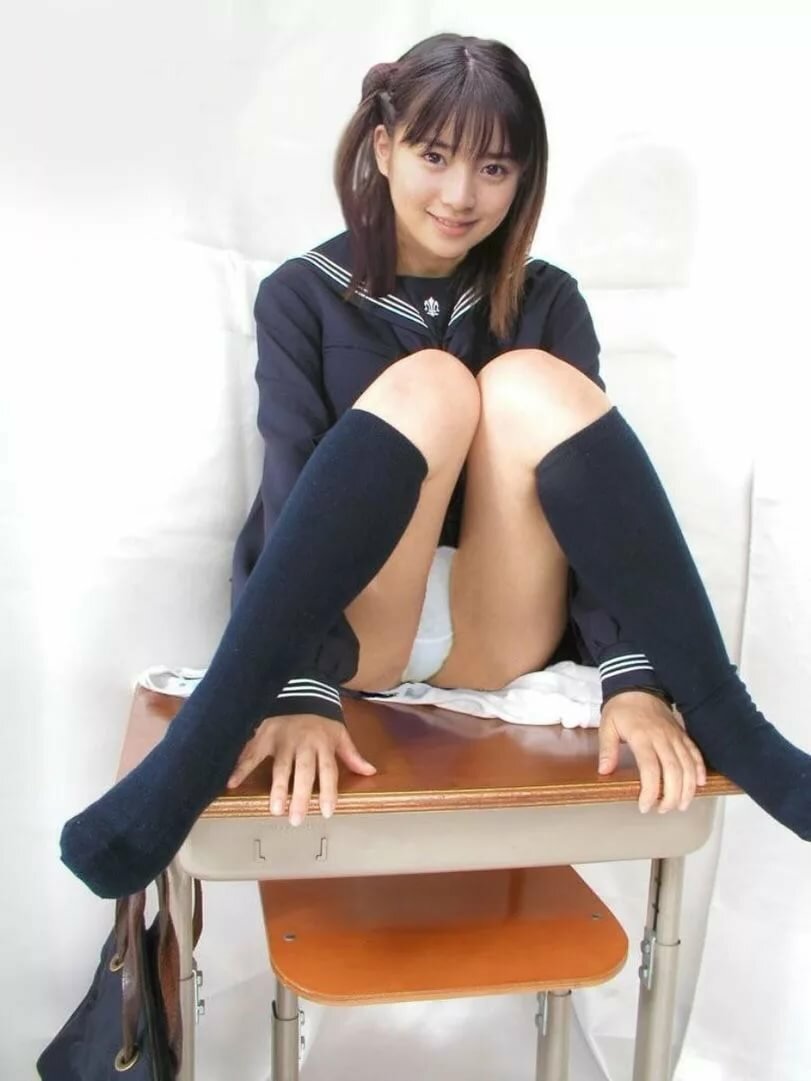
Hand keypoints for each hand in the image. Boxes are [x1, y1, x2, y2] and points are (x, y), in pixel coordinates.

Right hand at [226, 713, 376, 824]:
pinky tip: (231, 782)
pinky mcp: (265, 734)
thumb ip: (352, 754)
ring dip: (277, 787)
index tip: (326, 813)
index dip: (328, 792)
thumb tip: (370, 772)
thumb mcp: (339, 732)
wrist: (302, 685)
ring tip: (275, 809)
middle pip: (303, 772)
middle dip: (300, 796)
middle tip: (296, 819)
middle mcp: (304, 744)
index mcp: (323, 744)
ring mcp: (283, 739)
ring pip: (280, 766)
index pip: (328, 771)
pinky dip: (241, 766)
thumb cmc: (321, 716)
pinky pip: (252, 752)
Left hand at [598, 691, 706, 813]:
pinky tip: (699, 784)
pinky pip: (695, 753)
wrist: (638, 685)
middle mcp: (662, 738)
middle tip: (664, 810)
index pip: (650, 769)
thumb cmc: (621, 708)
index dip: (650, 791)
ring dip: (688, 788)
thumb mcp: (607, 726)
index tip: (645, 806)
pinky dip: (699, 769)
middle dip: (671, 795)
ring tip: (681, 804)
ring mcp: (675, 736)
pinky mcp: (682, 734)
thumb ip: (607, 749)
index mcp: (642, 737)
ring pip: (688, 765)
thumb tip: (604, 771)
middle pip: (674, 771)